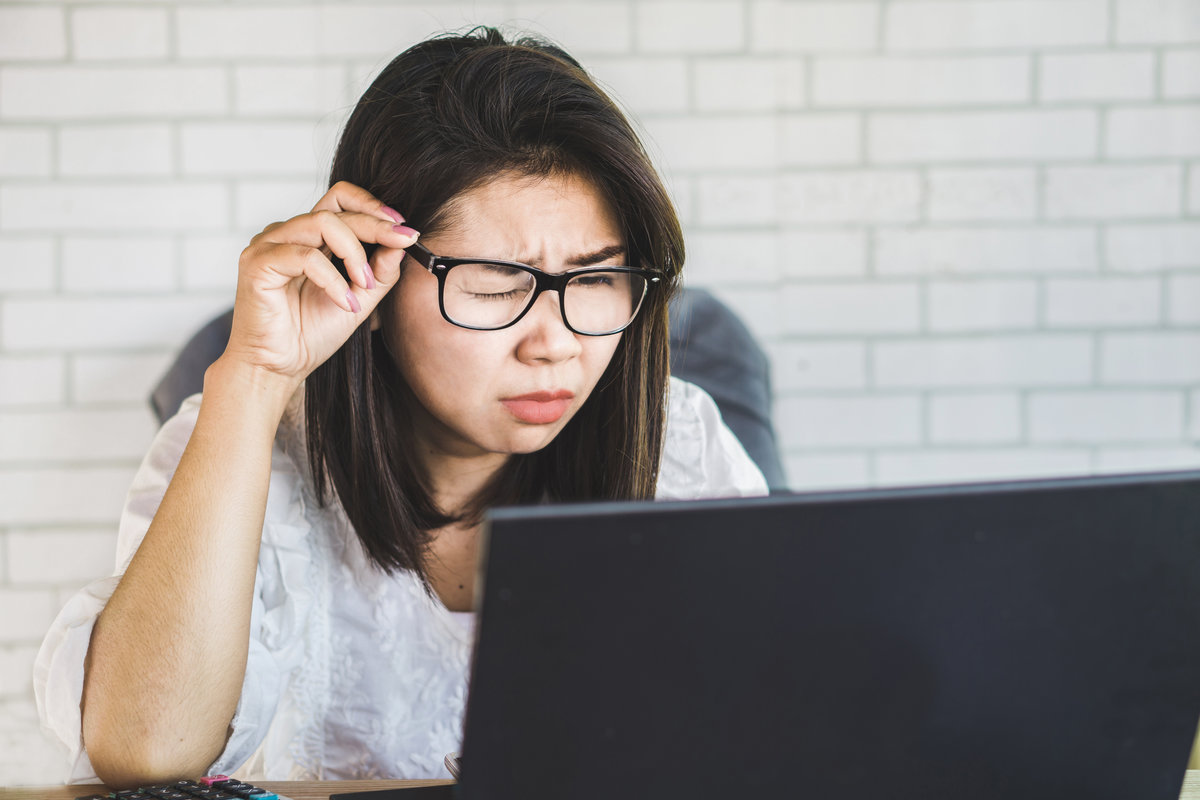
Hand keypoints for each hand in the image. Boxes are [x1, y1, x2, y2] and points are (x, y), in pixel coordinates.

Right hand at [219, 181, 418, 385]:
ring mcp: (268, 245)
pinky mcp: (257, 263)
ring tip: (366, 285)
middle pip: (336, 209)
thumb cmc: (311, 334)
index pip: (340, 199)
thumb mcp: (360, 299)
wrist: (278, 368)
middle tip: (403, 242)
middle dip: (375, 226)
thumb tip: (402, 242)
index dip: (373, 206)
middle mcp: (286, 234)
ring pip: (322, 223)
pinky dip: (333, 280)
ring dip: (354, 253)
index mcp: (308, 237)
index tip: (404, 229)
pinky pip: (305, 257)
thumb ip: (380, 271)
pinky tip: (345, 303)